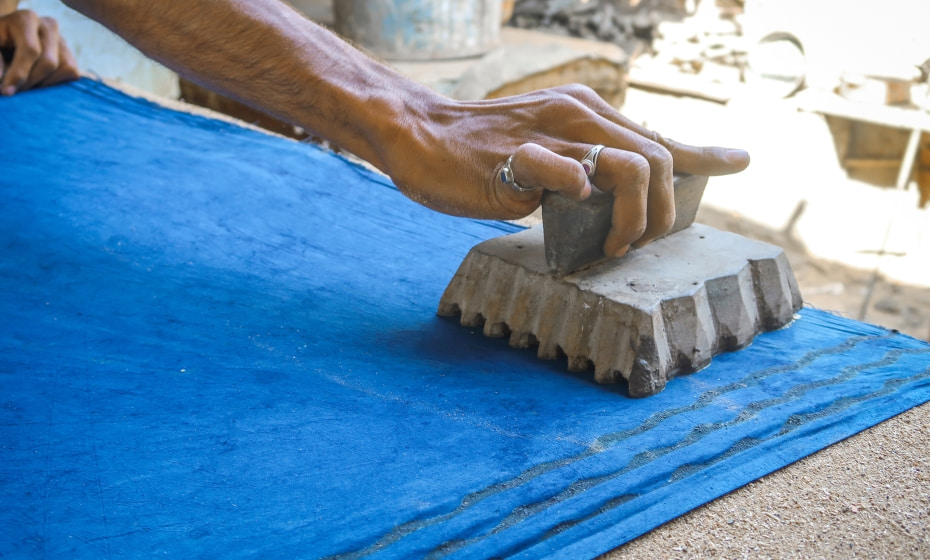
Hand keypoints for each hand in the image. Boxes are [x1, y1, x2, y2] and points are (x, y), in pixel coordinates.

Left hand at [0, 9, 79, 95]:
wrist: (8, 39)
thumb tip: (2, 79)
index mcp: (25, 19)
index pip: (30, 49)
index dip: (19, 73)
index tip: (7, 92)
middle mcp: (48, 26)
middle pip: (49, 62)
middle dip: (31, 82)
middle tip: (15, 92)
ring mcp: (62, 40)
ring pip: (64, 68)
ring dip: (44, 84)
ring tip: (26, 86)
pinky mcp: (70, 54)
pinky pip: (72, 73)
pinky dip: (56, 83)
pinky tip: (38, 82)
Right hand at [384, 84, 749, 257]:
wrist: (420, 135)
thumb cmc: (480, 148)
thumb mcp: (544, 146)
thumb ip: (583, 164)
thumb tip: (614, 195)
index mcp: (587, 113)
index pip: (658, 137)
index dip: (702, 154)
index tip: (737, 162)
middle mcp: (578, 115)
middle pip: (658, 159)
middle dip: (662, 212)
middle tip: (636, 243)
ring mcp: (550, 134)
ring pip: (631, 167)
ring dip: (633, 218)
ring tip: (613, 244)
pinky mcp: (517, 158)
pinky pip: (568, 173)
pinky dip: (583, 196)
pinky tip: (571, 209)